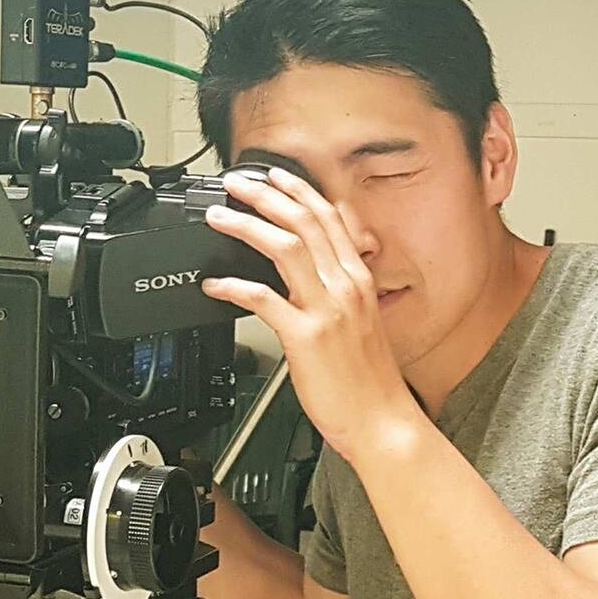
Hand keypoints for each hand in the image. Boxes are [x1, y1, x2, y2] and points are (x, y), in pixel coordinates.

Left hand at [201, 168, 423, 465]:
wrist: (382, 422)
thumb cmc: (369, 382)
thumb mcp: (362, 323)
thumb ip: (340, 291)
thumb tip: (317, 270)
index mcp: (358, 281)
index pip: (329, 218)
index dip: (298, 191)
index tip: (272, 176)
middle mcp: (345, 288)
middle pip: (303, 222)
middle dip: (265, 195)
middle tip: (235, 184)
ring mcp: (326, 310)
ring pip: (284, 247)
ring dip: (246, 226)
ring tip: (220, 218)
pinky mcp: (305, 337)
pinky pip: (263, 299)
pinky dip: (233, 286)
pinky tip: (215, 285)